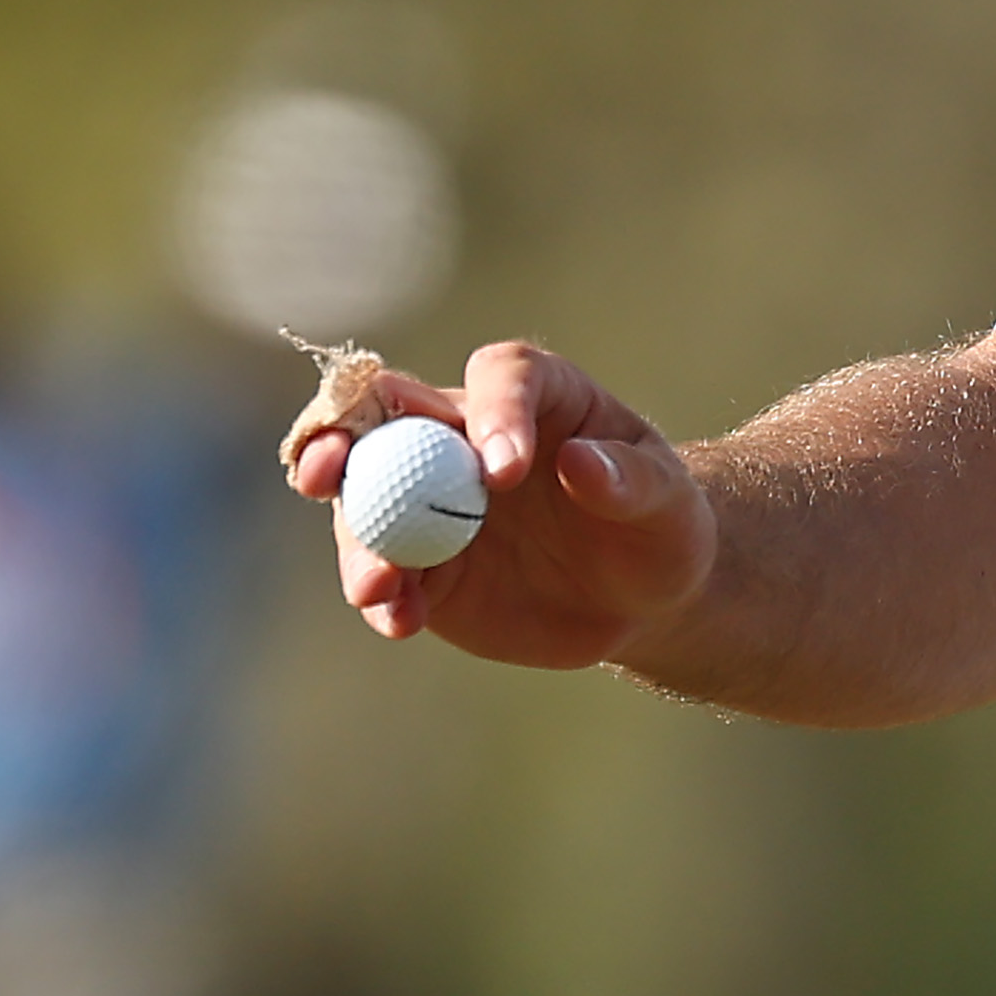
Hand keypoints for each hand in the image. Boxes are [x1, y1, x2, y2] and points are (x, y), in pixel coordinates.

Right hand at [288, 342, 718, 668]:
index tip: (502, 470)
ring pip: (366, 498)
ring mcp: (434, 497)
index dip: (491, 410)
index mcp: (536, 393)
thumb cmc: (662, 524)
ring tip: (379, 584)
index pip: (501, 376)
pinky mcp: (421, 563)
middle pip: (389, 411)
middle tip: (328, 469)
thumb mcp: (668, 503)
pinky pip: (383, 570)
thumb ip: (628, 480)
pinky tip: (398, 618)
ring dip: (357, 535)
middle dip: (344, 431)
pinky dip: (380, 593)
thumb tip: (581, 461)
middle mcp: (468, 433)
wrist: (639, 593)